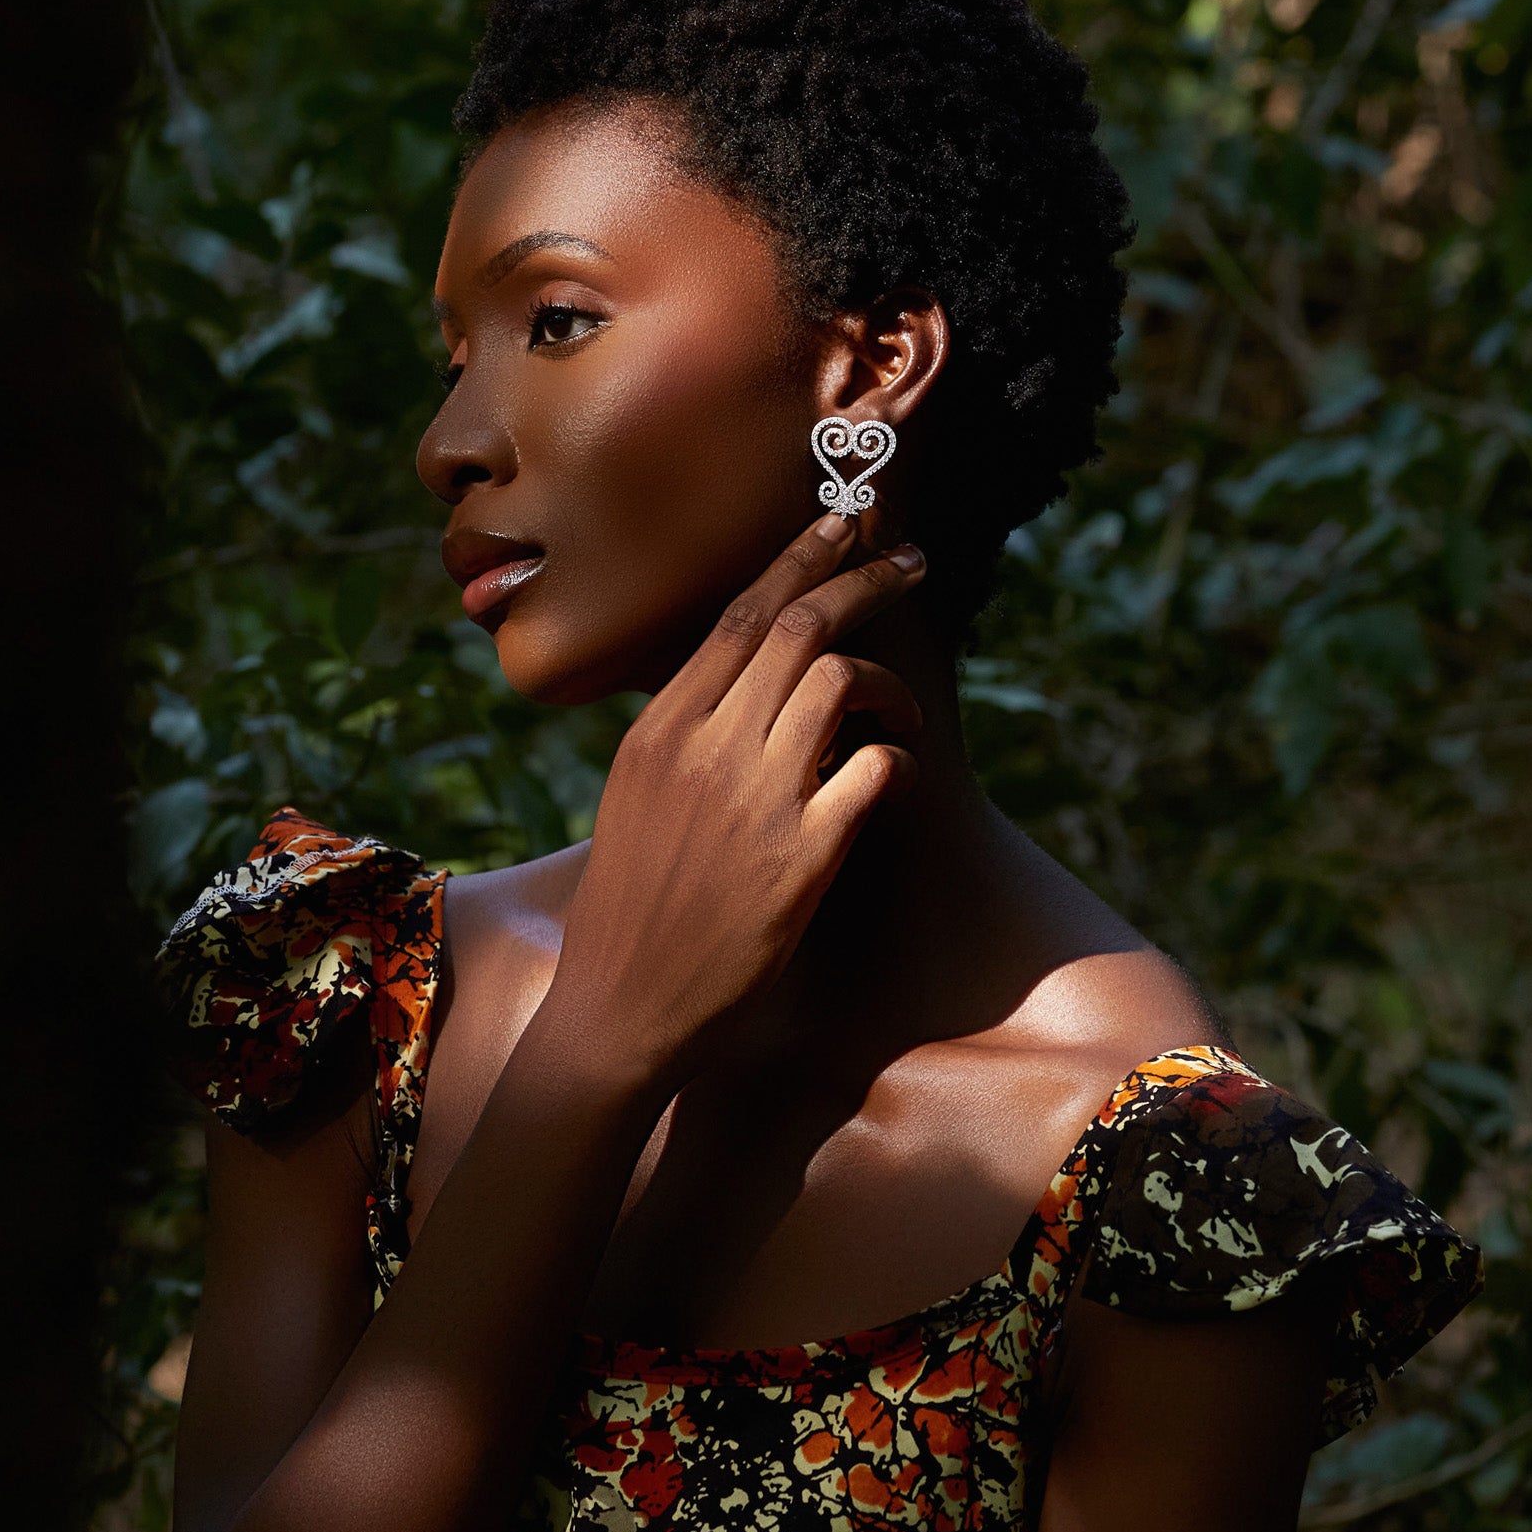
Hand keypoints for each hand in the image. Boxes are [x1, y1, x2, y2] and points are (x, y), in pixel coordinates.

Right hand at [539, 516, 925, 1087]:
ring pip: (840, 682)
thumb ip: (686, 732)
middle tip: (911, 562)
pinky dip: (900, 760)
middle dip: (866, 580)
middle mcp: (706, 748)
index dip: (800, 560)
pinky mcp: (803, 857)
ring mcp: (756, 799)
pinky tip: (900, 777)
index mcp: (661, 728)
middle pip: (800, 628)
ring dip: (889, 685)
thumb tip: (745, 684)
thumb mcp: (637, 793)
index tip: (842, 525)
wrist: (619, 1007)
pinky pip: (874, 770)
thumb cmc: (630, 903)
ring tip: (901, 711)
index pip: (740, 615)